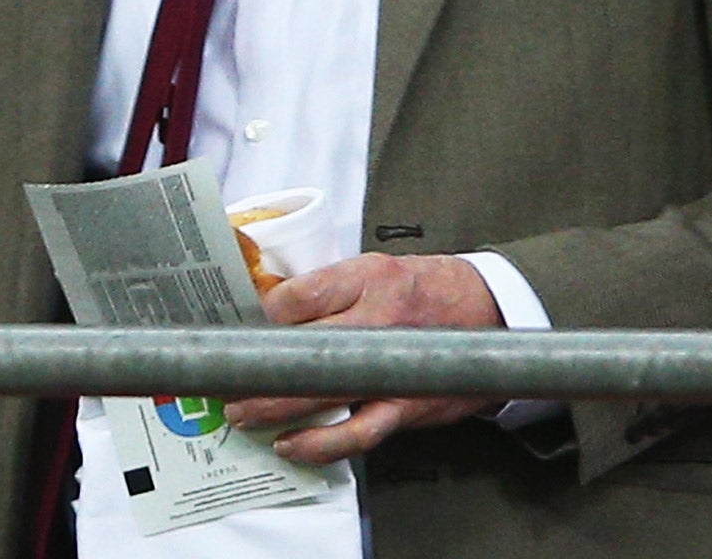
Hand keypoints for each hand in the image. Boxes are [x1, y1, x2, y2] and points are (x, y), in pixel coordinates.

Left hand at [222, 253, 504, 463]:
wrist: (488, 311)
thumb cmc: (422, 287)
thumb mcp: (374, 267)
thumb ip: (327, 288)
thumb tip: (269, 309)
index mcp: (368, 277)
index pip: (299, 296)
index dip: (260, 315)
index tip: (235, 328)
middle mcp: (379, 319)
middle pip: (302, 348)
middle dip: (254, 369)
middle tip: (222, 379)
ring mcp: (392, 367)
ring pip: (322, 396)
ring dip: (275, 408)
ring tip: (242, 413)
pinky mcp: (404, 405)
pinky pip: (356, 433)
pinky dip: (320, 444)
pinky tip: (291, 443)